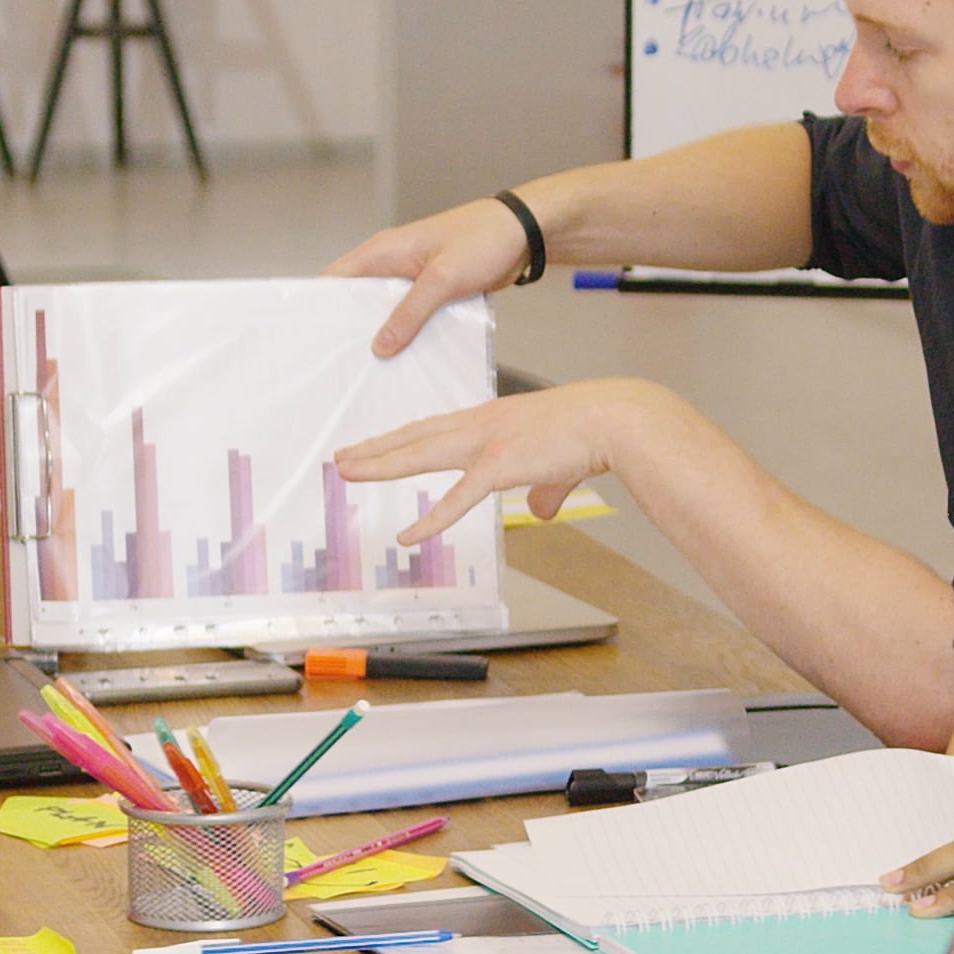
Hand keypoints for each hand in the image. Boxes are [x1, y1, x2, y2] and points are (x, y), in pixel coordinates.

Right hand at [329, 194, 533, 355]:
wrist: (523, 234)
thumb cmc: (484, 239)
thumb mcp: (443, 279)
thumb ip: (410, 313)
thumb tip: (381, 345)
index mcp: (383, 251)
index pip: (334, 280)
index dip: (318, 308)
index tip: (310, 339)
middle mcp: (390, 263)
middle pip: (356, 300)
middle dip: (348, 329)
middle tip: (340, 364)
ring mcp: (410, 277)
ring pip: (384, 310)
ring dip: (381, 334)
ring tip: (371, 369)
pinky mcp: (430, 289)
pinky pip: (410, 315)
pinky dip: (407, 333)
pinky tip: (407, 358)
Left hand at [335, 379, 680, 545]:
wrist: (611, 418)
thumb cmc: (591, 432)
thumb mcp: (556, 464)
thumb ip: (543, 488)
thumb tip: (539, 510)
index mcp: (491, 419)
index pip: (432, 429)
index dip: (398, 439)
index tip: (373, 445)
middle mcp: (480, 424)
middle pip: (414, 437)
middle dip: (375, 448)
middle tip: (342, 458)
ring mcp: (486, 443)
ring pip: (420, 454)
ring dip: (381, 464)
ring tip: (348, 471)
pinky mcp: (499, 466)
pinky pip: (457, 498)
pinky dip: (431, 519)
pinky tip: (408, 536)